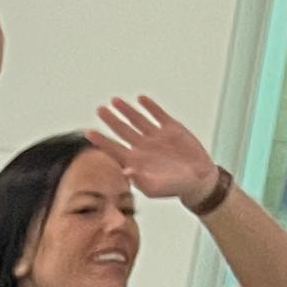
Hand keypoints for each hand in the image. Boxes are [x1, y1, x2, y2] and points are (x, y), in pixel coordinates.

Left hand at [89, 94, 224, 208]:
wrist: (198, 179)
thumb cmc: (174, 188)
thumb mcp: (156, 188)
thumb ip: (140, 180)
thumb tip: (126, 170)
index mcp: (135, 161)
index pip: (113, 149)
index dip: (101, 140)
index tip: (88, 132)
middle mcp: (142, 147)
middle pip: (122, 131)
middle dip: (110, 120)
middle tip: (99, 109)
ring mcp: (156, 136)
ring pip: (137, 120)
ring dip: (126, 110)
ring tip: (114, 100)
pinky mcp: (171, 128)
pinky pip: (158, 114)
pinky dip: (150, 106)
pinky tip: (141, 99)